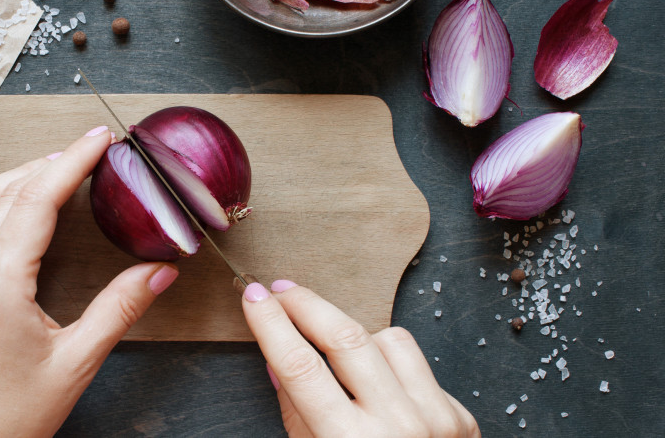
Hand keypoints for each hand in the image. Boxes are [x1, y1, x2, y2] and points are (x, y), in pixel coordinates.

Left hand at [0, 126, 179, 436]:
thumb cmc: (11, 417)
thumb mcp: (77, 362)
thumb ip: (120, 309)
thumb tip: (159, 271)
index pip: (37, 200)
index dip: (73, 162)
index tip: (99, 139)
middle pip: (7, 192)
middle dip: (50, 162)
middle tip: (88, 150)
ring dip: (17, 177)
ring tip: (55, 168)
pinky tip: (11, 205)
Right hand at [242, 280, 479, 437]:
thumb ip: (298, 413)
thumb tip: (278, 358)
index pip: (299, 367)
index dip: (270, 324)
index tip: (253, 295)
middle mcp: (397, 429)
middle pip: (345, 337)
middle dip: (306, 304)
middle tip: (281, 289)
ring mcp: (436, 421)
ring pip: (389, 339)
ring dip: (357, 336)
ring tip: (336, 352)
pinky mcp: (461, 419)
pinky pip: (419, 365)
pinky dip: (394, 366)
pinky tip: (382, 388)